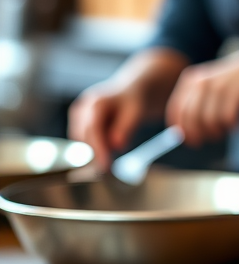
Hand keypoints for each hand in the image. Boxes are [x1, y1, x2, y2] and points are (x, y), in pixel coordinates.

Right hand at [68, 49, 188, 170]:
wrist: (131, 91)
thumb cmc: (134, 101)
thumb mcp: (136, 112)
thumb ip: (125, 128)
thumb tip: (117, 146)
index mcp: (96, 102)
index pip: (93, 130)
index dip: (97, 149)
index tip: (104, 166)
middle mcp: (82, 107)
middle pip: (84, 138)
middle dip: (94, 155)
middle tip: (106, 172)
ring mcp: (78, 115)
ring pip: (82, 141)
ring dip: (93, 152)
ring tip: (108, 161)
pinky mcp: (79, 123)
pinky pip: (84, 141)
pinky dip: (94, 148)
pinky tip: (105, 152)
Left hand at [165, 46, 238, 145]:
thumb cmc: (236, 83)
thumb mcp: (210, 86)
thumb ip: (195, 105)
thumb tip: (181, 133)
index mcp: (191, 80)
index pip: (176, 111)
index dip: (182, 129)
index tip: (191, 140)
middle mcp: (201, 82)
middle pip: (190, 118)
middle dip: (199, 134)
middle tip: (211, 138)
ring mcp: (218, 87)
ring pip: (208, 121)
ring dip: (217, 131)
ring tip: (227, 129)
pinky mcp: (234, 94)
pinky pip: (226, 120)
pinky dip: (232, 127)